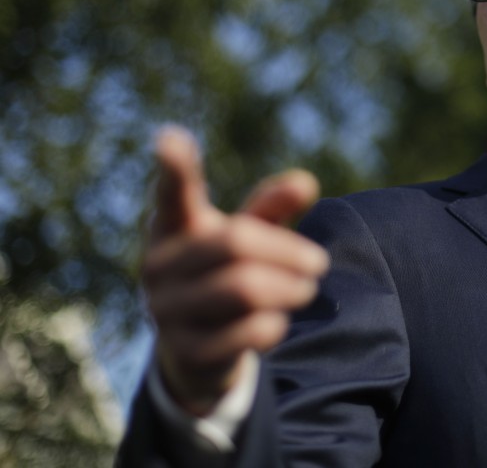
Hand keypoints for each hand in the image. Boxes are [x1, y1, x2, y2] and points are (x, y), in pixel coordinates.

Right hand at [142, 126, 328, 415]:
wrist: (195, 353)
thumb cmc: (224, 273)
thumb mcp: (247, 236)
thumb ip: (271, 208)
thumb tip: (306, 182)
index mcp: (174, 227)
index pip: (173, 193)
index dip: (174, 167)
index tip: (169, 137)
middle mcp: (159, 265)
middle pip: (236, 244)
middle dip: (288, 252)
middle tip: (321, 262)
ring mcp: (166, 310)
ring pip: (243, 289)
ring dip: (289, 288)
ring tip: (308, 288)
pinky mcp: (186, 352)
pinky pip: (244, 332)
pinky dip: (274, 324)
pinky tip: (279, 322)